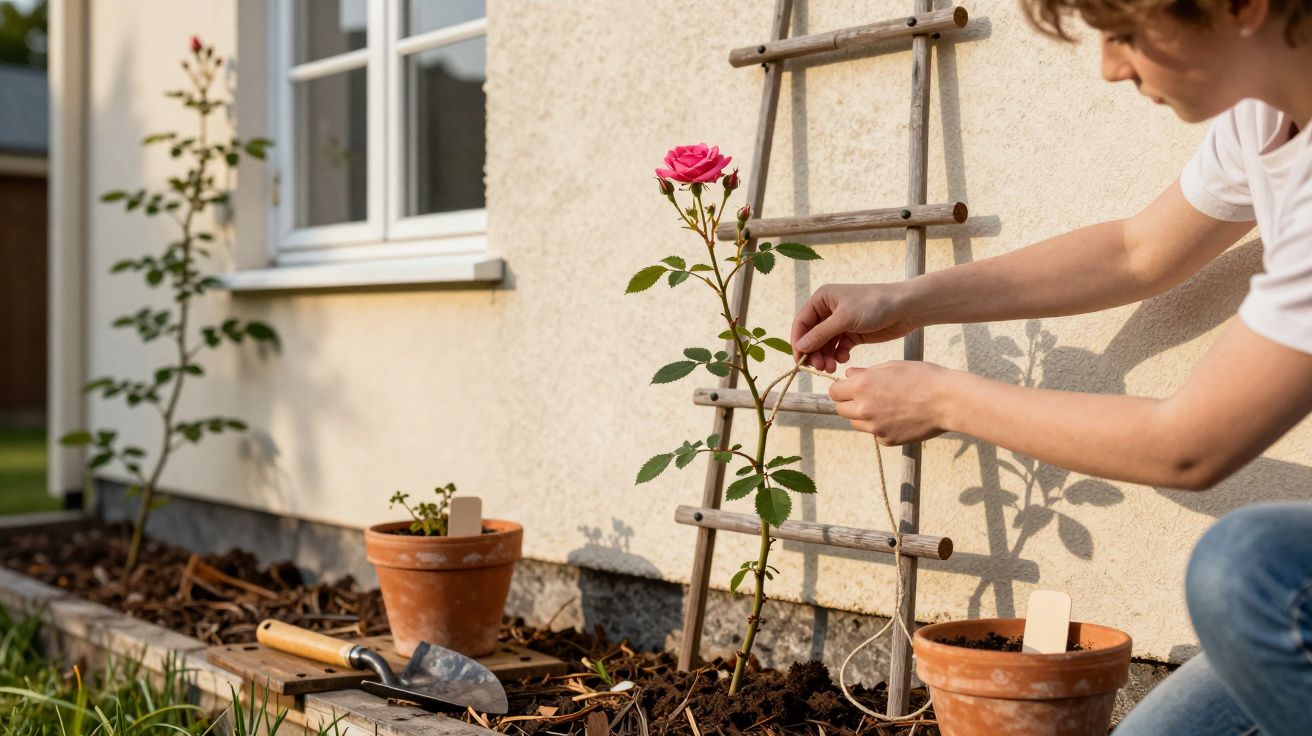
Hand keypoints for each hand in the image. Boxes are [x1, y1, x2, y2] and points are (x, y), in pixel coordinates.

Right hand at [791, 283, 919, 372]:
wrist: (906, 308)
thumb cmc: (874, 305)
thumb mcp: (844, 319)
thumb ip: (820, 334)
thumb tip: (800, 347)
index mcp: (822, 299)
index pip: (802, 323)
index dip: (798, 342)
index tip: (799, 361)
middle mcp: (828, 310)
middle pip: (812, 336)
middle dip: (814, 352)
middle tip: (819, 367)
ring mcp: (840, 323)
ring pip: (825, 344)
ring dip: (825, 357)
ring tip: (831, 367)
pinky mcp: (853, 333)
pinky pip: (838, 347)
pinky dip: (839, 355)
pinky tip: (845, 358)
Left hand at [829, 362, 951, 444]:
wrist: (948, 401)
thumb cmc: (923, 377)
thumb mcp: (892, 366)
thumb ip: (866, 373)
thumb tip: (848, 376)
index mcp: (862, 386)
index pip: (834, 391)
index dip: (842, 388)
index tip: (852, 387)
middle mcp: (864, 409)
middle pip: (842, 410)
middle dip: (851, 403)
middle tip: (870, 396)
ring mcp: (874, 427)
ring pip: (857, 423)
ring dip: (864, 416)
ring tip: (887, 406)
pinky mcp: (887, 440)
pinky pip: (875, 434)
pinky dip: (881, 428)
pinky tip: (899, 417)